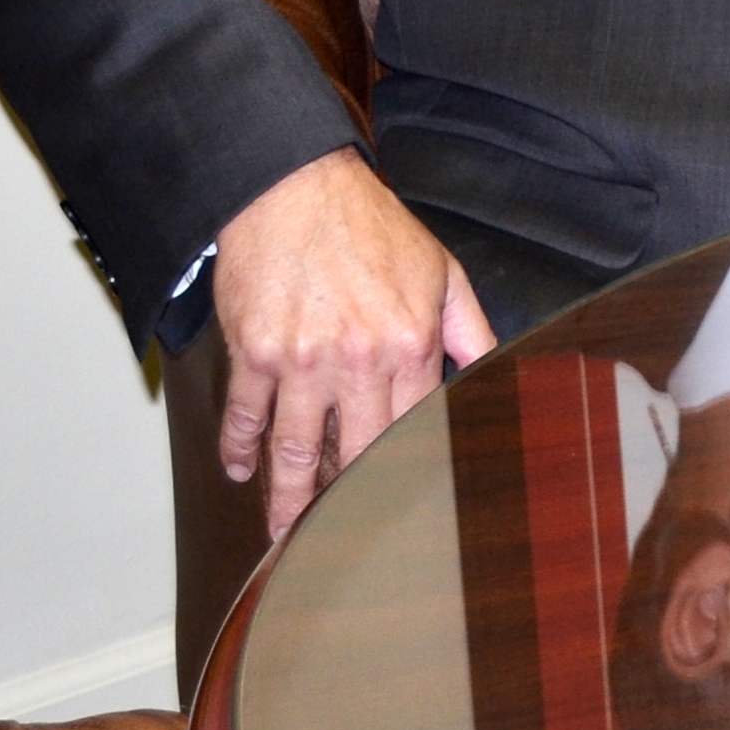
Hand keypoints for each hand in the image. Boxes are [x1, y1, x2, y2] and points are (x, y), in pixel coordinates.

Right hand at [214, 149, 495, 544]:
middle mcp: (358, 360)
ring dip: (287, 500)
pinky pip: (246, 415)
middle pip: (351, 456)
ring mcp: (302, 360)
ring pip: (293, 450)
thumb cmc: (369, 225)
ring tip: (284, 535)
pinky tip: (240, 472)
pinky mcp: (254, 351)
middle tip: (334, 542)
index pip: (413, 432)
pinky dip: (239, 450)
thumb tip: (491, 375)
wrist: (294, 187)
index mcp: (411, 344)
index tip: (398, 509)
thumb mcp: (442, 272)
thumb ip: (469, 331)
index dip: (405, 476)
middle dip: (343, 506)